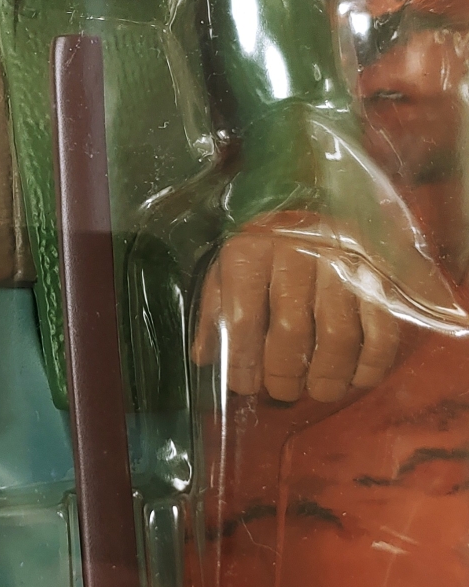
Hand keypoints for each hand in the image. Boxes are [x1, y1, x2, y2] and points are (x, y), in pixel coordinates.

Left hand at [191, 213, 399, 401]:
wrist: (321, 196)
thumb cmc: (267, 247)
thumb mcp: (230, 269)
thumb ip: (216, 313)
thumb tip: (205, 358)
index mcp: (251, 252)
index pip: (242, 319)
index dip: (241, 362)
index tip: (245, 385)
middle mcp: (296, 253)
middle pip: (291, 332)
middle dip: (285, 375)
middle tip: (284, 391)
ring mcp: (342, 262)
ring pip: (337, 336)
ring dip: (327, 376)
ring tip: (319, 389)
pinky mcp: (379, 274)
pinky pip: (381, 330)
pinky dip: (371, 364)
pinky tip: (356, 378)